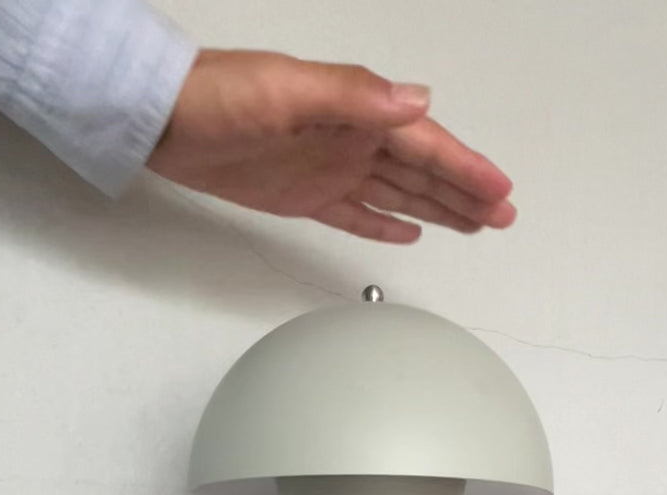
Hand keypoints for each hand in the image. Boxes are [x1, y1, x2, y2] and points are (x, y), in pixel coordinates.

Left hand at [146, 50, 515, 243]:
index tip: (500, 191)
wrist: (163, 123)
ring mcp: (330, 171)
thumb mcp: (288, 90)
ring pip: (398, 194)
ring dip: (437, 208)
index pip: (426, 146)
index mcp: (357, 115)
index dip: (466, 169)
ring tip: (475, 224)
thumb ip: (353, 97)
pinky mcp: (305, 198)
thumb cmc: (219, 99)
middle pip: (422, 172)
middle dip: (464, 192)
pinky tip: (409, 233)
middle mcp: (351, 143)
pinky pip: (356, 214)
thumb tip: (419, 101)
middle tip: (503, 214)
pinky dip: (384, 224)